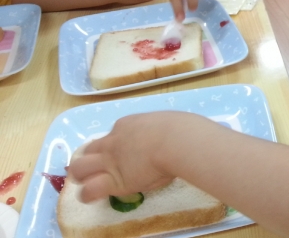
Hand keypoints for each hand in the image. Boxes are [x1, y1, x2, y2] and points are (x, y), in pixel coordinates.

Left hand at [69, 112, 186, 201]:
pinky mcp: (112, 180)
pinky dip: (88, 194)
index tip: (124, 152)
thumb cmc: (178, 130)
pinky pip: (89, 190)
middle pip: (88, 149)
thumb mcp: (164, 122)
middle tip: (100, 168)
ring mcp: (109, 161)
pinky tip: (92, 197)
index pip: (110, 136)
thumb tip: (163, 135)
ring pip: (79, 168)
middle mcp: (112, 141)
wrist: (175, 141)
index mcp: (126, 125)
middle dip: (90, 158)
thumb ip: (156, 129)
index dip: (114, 145)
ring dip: (82, 175)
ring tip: (91, 182)